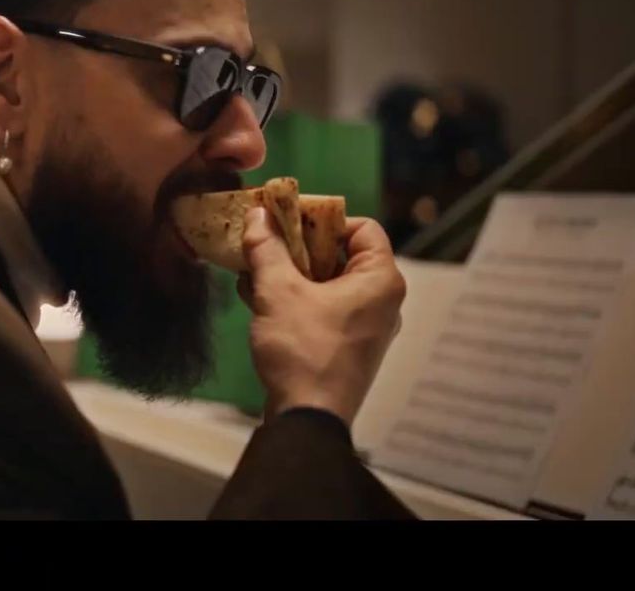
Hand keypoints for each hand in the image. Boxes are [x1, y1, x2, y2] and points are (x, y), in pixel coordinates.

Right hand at [237, 207, 405, 424]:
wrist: (308, 419)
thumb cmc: (303, 350)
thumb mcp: (278, 291)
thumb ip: (267, 248)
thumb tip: (256, 215)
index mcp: (380, 280)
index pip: (361, 227)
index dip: (322, 217)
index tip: (286, 217)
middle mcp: (382, 302)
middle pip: (341, 254)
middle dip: (297, 246)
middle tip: (263, 240)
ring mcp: (366, 327)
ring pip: (327, 283)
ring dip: (289, 273)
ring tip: (252, 270)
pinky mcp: (348, 348)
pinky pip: (323, 309)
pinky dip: (295, 300)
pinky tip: (257, 298)